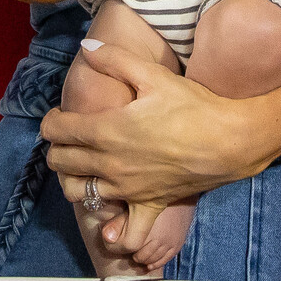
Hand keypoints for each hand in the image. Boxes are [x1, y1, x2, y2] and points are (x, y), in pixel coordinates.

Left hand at [42, 41, 273, 217]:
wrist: (229, 140)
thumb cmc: (192, 106)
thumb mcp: (152, 74)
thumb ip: (114, 59)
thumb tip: (86, 47)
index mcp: (106, 130)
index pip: (56, 130)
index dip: (51, 121)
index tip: (59, 115)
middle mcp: (110, 163)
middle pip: (61, 162)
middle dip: (56, 148)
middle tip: (69, 137)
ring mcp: (127, 189)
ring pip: (79, 193)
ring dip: (72, 181)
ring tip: (82, 168)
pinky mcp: (148, 205)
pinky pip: (127, 232)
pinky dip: (115, 233)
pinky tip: (111, 228)